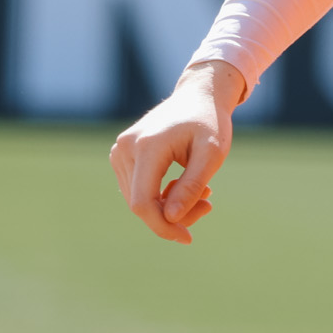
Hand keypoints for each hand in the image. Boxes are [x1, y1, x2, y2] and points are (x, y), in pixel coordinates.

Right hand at [109, 59, 245, 244]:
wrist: (198, 95)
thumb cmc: (209, 122)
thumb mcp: (212, 153)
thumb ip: (192, 185)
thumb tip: (171, 218)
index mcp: (147, 146)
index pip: (143, 202)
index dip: (163, 226)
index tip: (187, 238)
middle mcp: (125, 148)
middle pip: (141, 203)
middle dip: (173, 215)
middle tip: (208, 205)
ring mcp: (120, 150)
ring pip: (138, 199)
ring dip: (169, 205)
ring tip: (202, 191)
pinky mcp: (121, 154)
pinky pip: (137, 188)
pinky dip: (160, 195)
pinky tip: (183, 184)